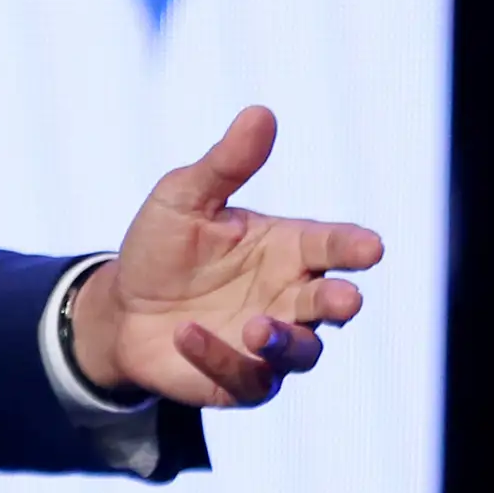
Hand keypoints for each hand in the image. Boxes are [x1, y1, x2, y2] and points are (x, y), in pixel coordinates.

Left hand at [67, 106, 381, 408]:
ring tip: (254, 326)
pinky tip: (186, 333)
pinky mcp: (243, 380)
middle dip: (341, 301)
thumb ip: (225, 164)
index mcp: (289, 247)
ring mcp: (270, 344)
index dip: (354, 246)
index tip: (372, 248)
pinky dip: (219, 357)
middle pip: (330, 302)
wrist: (121, 309)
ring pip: (302, 351)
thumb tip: (260, 112)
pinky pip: (247, 378)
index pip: (333, 244)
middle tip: (345, 300)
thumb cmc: (163, 246)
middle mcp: (290, 296)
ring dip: (284, 341)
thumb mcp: (185, 197)